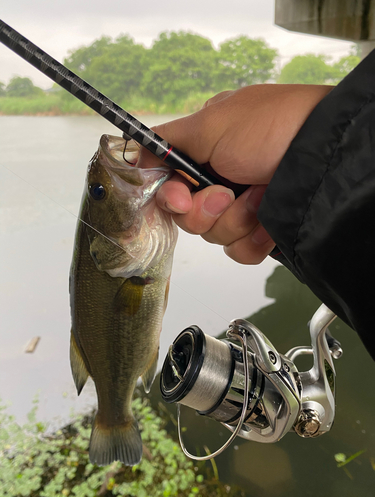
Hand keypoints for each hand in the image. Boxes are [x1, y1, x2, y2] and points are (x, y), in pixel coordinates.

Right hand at [137, 84, 331, 263]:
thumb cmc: (273, 127)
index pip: (169, 184)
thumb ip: (167, 140)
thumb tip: (132, 152)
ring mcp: (242, 206)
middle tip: (227, 191)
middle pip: (187, 216)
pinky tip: (268, 219)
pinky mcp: (262, 230)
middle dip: (205, 209)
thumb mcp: (212, 123)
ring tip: (259, 195)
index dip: (170, 197)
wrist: (323, 155)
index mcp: (206, 152)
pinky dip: (253, 238)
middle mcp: (221, 180)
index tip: (180, 196)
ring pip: (212, 235)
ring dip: (234, 219)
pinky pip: (238, 251)